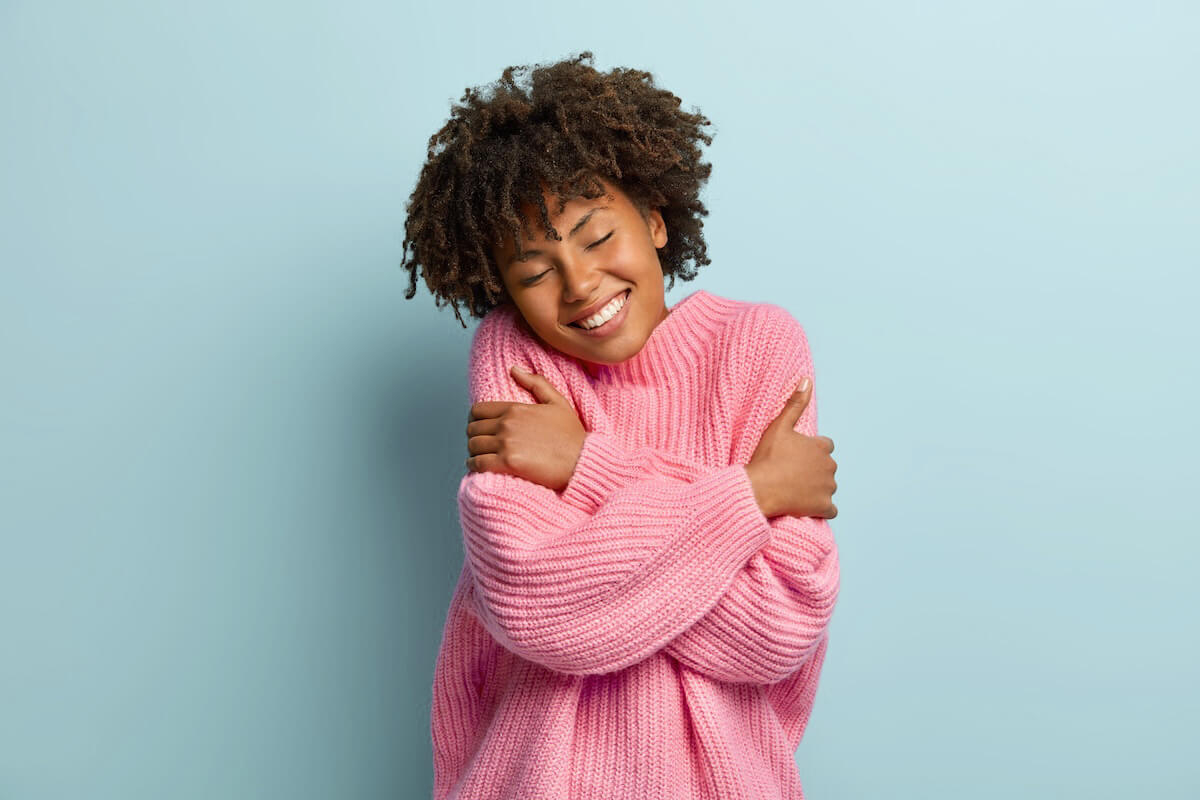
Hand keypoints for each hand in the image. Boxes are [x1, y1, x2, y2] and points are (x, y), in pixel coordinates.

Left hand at [465, 365, 586, 491]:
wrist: (582, 461)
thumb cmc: (573, 436)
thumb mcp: (558, 402)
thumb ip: (535, 383)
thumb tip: (514, 369)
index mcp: (515, 409)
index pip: (478, 410)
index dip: (475, 420)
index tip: (480, 428)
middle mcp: (507, 424)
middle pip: (472, 429)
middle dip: (475, 437)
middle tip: (482, 444)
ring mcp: (506, 443)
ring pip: (473, 446)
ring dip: (474, 452)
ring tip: (482, 456)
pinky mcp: (507, 463)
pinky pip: (478, 463)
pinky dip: (474, 466)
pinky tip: (480, 468)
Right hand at [744, 378, 837, 518]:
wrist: (760, 489)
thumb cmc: (767, 458)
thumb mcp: (779, 427)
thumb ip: (795, 404)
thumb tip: (807, 380)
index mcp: (821, 447)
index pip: (825, 447)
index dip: (811, 451)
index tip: (795, 457)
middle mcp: (830, 467)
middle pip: (827, 468)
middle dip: (815, 471)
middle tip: (792, 474)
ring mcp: (828, 488)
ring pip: (828, 487)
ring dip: (817, 489)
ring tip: (794, 490)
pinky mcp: (824, 506)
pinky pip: (830, 509)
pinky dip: (821, 509)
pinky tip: (807, 507)